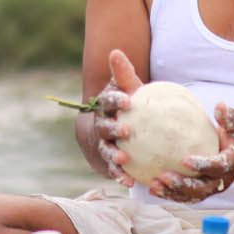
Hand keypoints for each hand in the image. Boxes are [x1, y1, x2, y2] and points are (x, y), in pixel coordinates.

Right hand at [91, 49, 143, 183]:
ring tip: (124, 161)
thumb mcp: (131, 89)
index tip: (127, 101)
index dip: (115, 101)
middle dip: (113, 130)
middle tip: (126, 132)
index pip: (107, 101)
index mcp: (106, 106)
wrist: (126, 124)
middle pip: (104, 127)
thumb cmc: (132, 104)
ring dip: (114, 156)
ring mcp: (104, 143)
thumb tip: (115, 52)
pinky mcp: (110, 161)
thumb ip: (125, 74)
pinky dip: (120, 176)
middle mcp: (102, 124)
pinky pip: (113, 169)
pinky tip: (130, 182)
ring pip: (106, 150)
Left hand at [153, 102, 233, 202]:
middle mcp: (223, 180)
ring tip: (154, 186)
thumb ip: (230, 116)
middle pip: (203, 188)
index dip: (203, 165)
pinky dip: (169, 194)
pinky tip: (152, 188)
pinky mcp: (202, 192)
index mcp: (233, 163)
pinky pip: (185, 196)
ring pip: (192, 196)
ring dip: (172, 193)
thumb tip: (219, 106)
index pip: (218, 166)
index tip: (185, 160)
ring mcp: (212, 188)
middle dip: (183, 185)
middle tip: (164, 176)